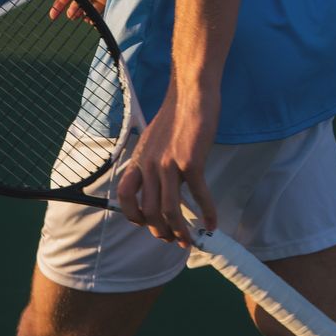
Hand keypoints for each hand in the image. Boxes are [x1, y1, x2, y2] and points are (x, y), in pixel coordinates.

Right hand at [46, 0, 110, 20]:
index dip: (58, 5)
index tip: (53, 15)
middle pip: (74, 3)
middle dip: (70, 11)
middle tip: (70, 17)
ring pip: (85, 8)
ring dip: (80, 14)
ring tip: (78, 16)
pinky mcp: (105, 0)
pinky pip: (97, 11)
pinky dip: (92, 17)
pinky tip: (89, 19)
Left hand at [117, 80, 219, 247]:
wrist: (191, 94)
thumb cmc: (175, 117)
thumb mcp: (153, 140)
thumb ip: (151, 162)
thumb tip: (155, 184)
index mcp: (139, 160)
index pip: (123, 195)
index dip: (132, 215)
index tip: (146, 224)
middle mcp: (150, 165)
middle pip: (148, 210)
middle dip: (160, 231)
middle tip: (173, 240)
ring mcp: (169, 164)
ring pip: (169, 209)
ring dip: (180, 231)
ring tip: (189, 241)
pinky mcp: (191, 161)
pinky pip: (199, 195)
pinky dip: (207, 213)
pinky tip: (212, 223)